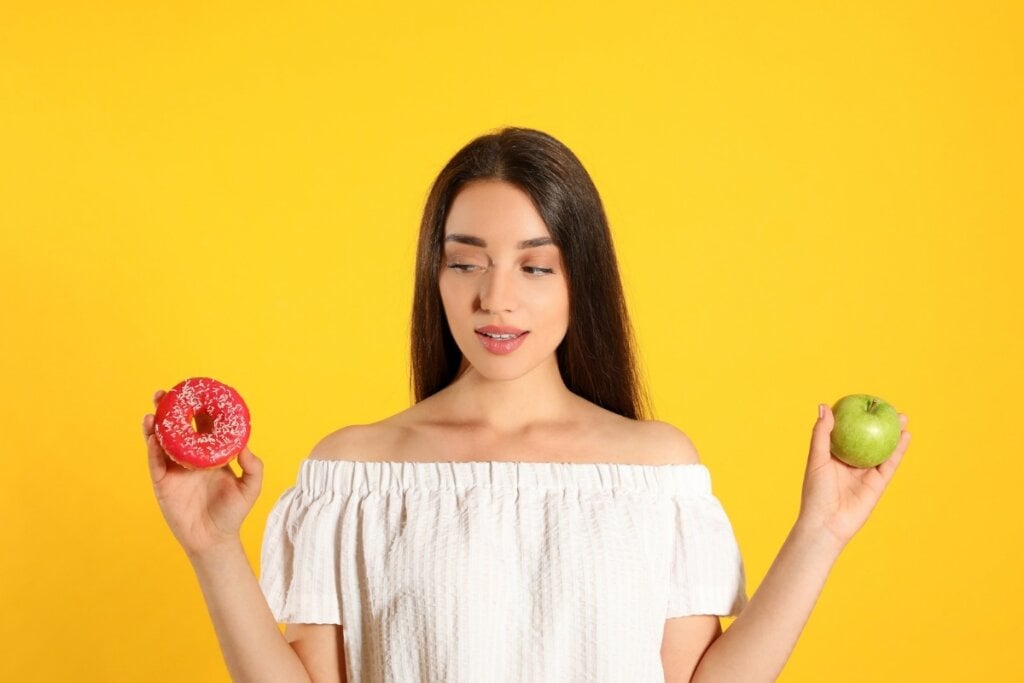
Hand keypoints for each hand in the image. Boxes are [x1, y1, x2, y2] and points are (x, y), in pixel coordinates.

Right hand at [142, 389, 263, 557]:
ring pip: (162, 441)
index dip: (199, 408)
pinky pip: (156, 462)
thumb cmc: (233, 513)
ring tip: (154, 409)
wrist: (214, 540)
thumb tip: (244, 444)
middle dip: (170, 409)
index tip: (197, 390)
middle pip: (178, 427)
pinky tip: (153, 435)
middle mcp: (191, 457)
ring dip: (156, 424)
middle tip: (165, 393)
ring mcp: (175, 468)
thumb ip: (253, 466)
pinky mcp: (163, 482)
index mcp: (211, 454)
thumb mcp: (250, 487)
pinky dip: (153, 448)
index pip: (203, 425)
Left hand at [797, 404, 911, 547]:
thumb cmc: (816, 492)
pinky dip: (898, 451)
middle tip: (886, 406)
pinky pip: (889, 464)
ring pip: (881, 450)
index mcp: (833, 456)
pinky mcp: (877, 484)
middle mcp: (850, 463)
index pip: (846, 432)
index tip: (863, 401)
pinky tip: (905, 437)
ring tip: (901, 418)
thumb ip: (821, 434)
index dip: (855, 418)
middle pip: (867, 439)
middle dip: (878, 424)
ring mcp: (865, 474)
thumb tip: (824, 406)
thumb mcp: (816, 459)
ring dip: (892, 434)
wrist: (827, 524)